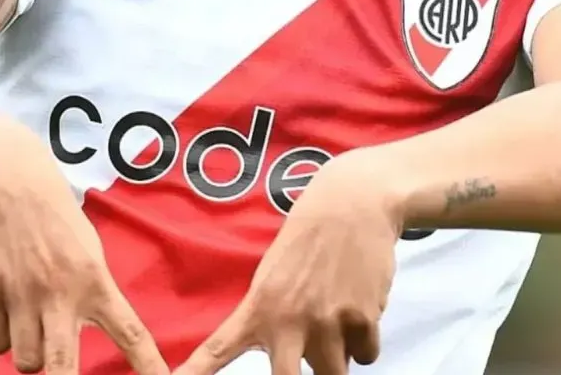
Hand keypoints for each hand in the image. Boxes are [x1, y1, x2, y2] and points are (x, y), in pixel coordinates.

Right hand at [0, 121, 168, 374]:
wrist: (10, 177)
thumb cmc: (55, 214)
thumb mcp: (88, 246)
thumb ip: (92, 289)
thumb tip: (95, 330)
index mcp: (94, 278)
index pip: (129, 331)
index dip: (148, 364)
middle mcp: (59, 291)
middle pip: (62, 367)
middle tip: (65, 373)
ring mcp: (20, 294)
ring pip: (25, 362)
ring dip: (30, 354)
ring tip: (32, 322)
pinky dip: (1, 336)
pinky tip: (6, 308)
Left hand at [173, 150, 400, 374]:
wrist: (351, 201)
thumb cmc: (309, 236)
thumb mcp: (274, 271)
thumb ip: (272, 318)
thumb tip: (290, 360)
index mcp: (260, 305)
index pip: (218, 350)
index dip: (194, 373)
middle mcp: (290, 319)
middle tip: (304, 351)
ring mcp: (328, 321)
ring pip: (334, 374)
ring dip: (337, 357)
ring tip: (337, 320)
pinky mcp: (363, 318)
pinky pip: (366, 355)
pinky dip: (365, 341)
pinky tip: (359, 307)